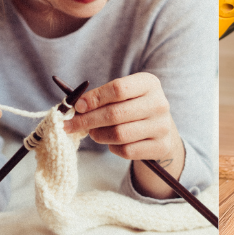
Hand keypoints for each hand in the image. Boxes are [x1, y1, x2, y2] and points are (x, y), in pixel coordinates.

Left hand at [63, 72, 180, 161]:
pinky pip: (127, 151)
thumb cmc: (133, 106)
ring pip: (119, 134)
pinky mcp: (161, 146)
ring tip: (93, 132)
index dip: (94, 98)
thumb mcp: (123, 94)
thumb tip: (74, 107)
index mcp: (149, 83)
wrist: (161, 127)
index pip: (118, 89)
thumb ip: (101, 97)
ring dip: (98, 135)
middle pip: (115, 114)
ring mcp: (162, 126)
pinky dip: (113, 148)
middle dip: (88, 120)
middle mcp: (159, 103)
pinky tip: (111, 142)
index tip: (77, 106)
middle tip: (72, 125)